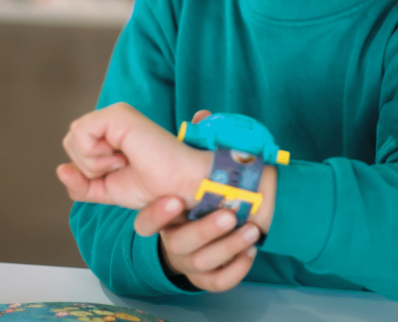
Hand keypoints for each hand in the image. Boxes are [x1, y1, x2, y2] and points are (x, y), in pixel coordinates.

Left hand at [56, 102, 211, 208]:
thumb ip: (81, 185)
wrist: (179, 187)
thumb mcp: (107, 190)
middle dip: (89, 166)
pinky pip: (81, 133)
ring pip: (74, 137)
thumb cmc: (153, 187)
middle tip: (122, 166)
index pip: (74, 147)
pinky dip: (95, 154)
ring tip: (124, 161)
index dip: (88, 170)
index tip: (122, 171)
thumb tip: (59, 169)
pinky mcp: (118, 114)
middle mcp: (112, 118)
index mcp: (111, 131)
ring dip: (94, 161)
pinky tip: (121, 155)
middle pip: (70, 141)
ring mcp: (116, 113)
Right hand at [134, 110, 258, 291]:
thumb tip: (202, 116)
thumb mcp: (198, 167)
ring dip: (229, 246)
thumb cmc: (207, 188)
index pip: (147, 223)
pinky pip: (218, 281)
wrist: (225, 216)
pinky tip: (251, 253)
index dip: (157, 215)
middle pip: (180, 245)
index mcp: (165, 216)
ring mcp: (193, 260)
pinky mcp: (211, 275)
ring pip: (203, 263)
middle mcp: (175, 241)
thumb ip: (196, 144)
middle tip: (229, 214)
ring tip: (250, 228)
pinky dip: (236, 268)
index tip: (175, 200)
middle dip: (205, 230)